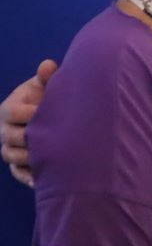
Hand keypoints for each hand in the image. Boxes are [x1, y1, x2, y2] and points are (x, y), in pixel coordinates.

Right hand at [0, 59, 56, 186]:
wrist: (50, 112)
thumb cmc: (47, 96)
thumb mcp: (45, 85)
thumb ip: (46, 77)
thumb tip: (47, 65)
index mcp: (9, 108)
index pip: (12, 112)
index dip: (29, 113)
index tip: (48, 114)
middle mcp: (4, 129)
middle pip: (10, 136)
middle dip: (30, 137)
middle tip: (52, 139)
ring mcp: (9, 147)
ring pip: (11, 156)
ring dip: (28, 158)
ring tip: (48, 158)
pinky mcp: (17, 164)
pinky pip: (18, 173)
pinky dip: (28, 177)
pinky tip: (43, 179)